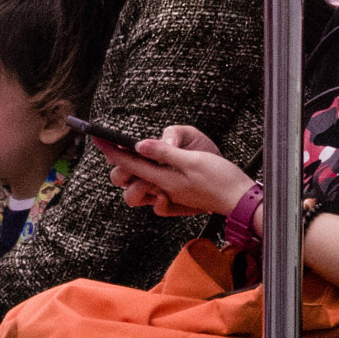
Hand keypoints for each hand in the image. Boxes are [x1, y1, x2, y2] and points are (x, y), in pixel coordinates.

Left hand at [102, 124, 253, 218]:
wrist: (241, 200)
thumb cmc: (221, 178)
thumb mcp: (193, 160)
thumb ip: (165, 153)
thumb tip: (139, 145)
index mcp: (163, 178)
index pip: (128, 164)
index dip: (110, 150)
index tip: (97, 137)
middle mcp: (162, 189)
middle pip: (128, 181)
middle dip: (120, 167)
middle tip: (123, 150)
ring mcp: (169, 196)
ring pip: (139, 191)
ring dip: (136, 178)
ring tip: (146, 163)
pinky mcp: (177, 200)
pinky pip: (155, 200)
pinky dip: (153, 191)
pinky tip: (163, 180)